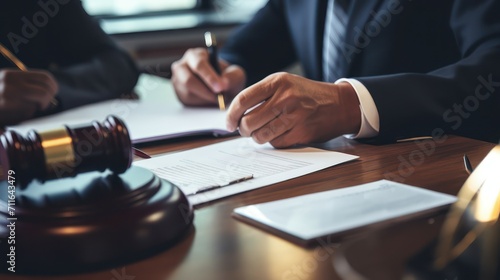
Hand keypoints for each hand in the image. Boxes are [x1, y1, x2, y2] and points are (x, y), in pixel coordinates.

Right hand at [0, 69, 57, 124]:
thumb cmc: (0, 98)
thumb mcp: (8, 86)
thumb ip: (27, 86)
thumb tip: (51, 91)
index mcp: (12, 75)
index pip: (45, 78)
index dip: (53, 87)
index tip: (52, 93)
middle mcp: (10, 83)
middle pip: (45, 91)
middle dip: (48, 100)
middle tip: (43, 105)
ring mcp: (7, 96)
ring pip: (37, 103)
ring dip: (35, 108)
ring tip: (25, 108)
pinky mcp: (5, 108)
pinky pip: (26, 113)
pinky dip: (24, 115)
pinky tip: (12, 114)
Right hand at [171, 48, 245, 105]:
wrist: (221, 85)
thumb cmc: (227, 76)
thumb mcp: (235, 74)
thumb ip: (232, 77)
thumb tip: (223, 85)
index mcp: (195, 55)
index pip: (199, 64)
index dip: (209, 77)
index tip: (220, 87)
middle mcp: (182, 66)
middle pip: (188, 80)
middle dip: (205, 91)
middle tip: (219, 98)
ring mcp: (178, 80)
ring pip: (188, 93)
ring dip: (205, 98)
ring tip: (217, 98)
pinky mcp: (179, 93)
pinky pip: (187, 101)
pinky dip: (201, 103)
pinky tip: (209, 100)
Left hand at [226, 72, 360, 147]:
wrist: (340, 104)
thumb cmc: (307, 94)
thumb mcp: (285, 84)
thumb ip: (261, 95)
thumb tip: (235, 116)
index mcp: (277, 82)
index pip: (243, 100)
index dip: (231, 114)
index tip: (228, 123)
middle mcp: (285, 98)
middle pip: (249, 121)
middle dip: (243, 130)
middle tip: (245, 130)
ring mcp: (294, 116)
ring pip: (260, 135)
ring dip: (257, 137)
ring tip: (262, 132)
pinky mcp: (301, 133)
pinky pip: (275, 143)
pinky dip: (273, 142)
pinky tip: (280, 134)